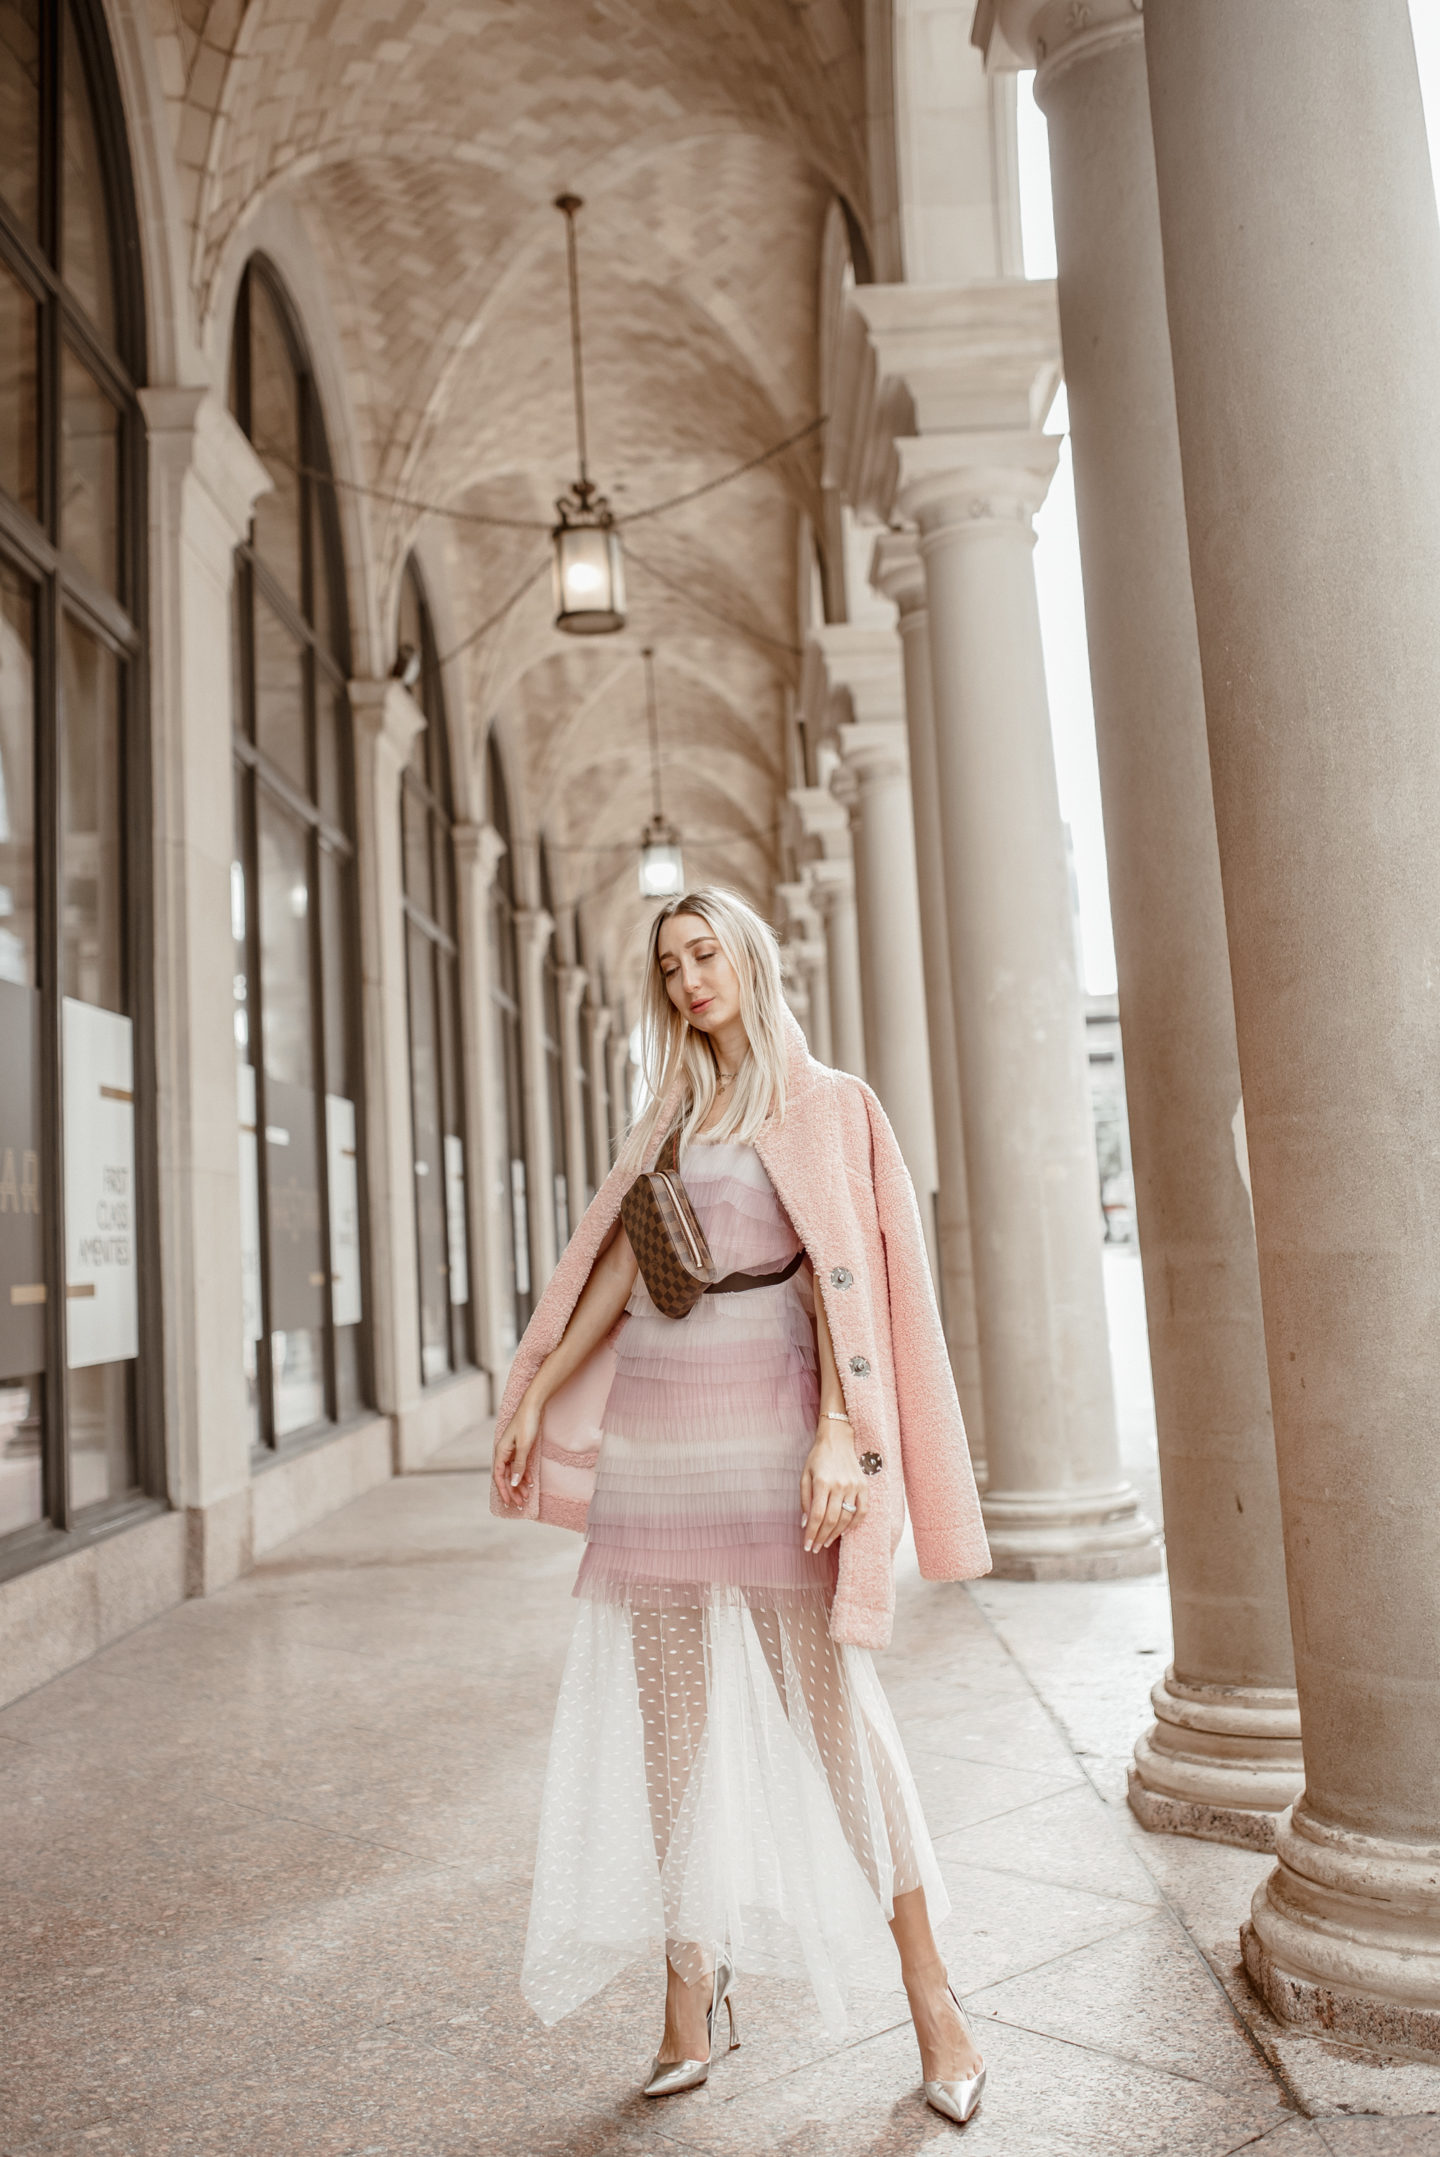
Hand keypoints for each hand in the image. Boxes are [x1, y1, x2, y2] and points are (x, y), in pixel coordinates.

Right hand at [492, 1390, 543, 1509]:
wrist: (533, 1406)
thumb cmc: (526, 1423)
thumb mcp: (524, 1447)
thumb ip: (519, 1465)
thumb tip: (513, 1482)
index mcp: (501, 1452)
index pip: (499, 1476)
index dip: (503, 1490)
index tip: (509, 1502)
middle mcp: (504, 1452)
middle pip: (506, 1477)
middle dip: (513, 1491)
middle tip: (520, 1504)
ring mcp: (512, 1450)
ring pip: (514, 1472)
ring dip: (519, 1485)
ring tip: (526, 1496)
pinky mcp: (520, 1447)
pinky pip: (520, 1465)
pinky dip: (525, 1474)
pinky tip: (530, 1482)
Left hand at [800, 1419, 866, 1551]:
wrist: (838, 1439)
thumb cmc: (818, 1458)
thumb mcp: (805, 1475)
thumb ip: (805, 1500)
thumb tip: (806, 1524)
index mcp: (822, 1482)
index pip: (817, 1515)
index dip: (812, 1534)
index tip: (807, 1546)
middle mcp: (840, 1485)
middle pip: (831, 1520)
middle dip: (822, 1537)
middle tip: (816, 1548)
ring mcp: (854, 1486)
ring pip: (846, 1518)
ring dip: (836, 1534)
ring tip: (826, 1541)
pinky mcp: (864, 1486)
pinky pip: (863, 1510)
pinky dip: (855, 1524)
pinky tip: (845, 1531)